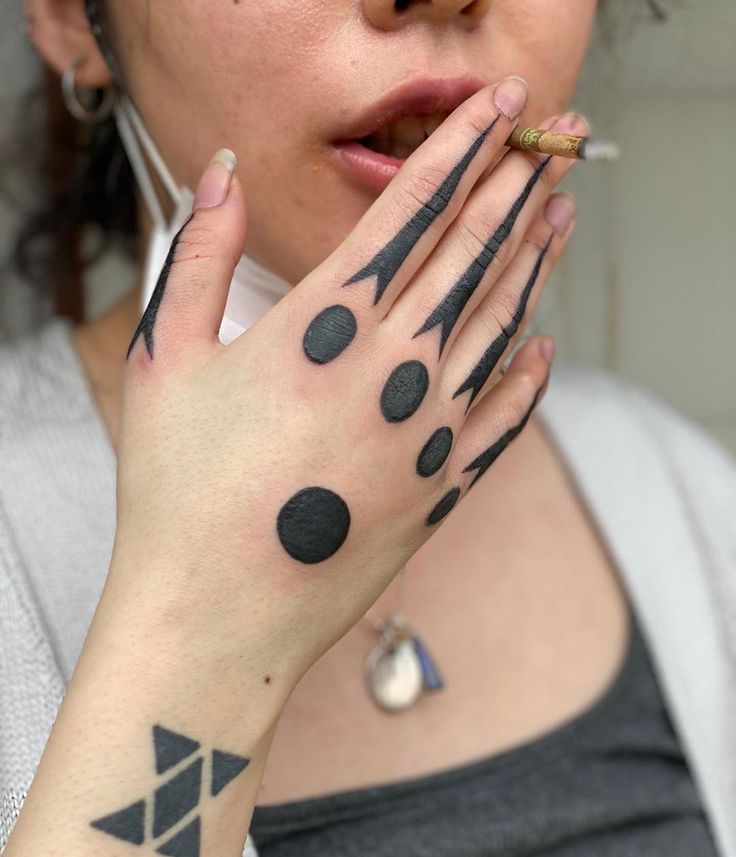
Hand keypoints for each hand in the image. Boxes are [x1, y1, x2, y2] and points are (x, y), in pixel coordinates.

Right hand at [112, 77, 582, 690]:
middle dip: (509, 188)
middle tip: (546, 140)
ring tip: (561, 215)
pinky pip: (505, 419)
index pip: (408, 212)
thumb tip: (224, 173)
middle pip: (469, 255)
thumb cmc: (178, 490)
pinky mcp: (443, 489)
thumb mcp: (165, 358)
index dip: (455, 150)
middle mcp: (392, 369)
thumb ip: (200, 255)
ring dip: (534, 263)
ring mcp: (428, 432)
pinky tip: (544, 344)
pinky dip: (530, 375)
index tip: (492, 109)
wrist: (217, 614)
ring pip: (500, 324)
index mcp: (322, 327)